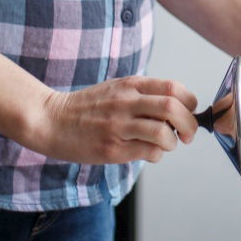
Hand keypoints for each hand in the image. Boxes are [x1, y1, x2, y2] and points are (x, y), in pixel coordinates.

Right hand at [34, 76, 198, 164]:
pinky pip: (148, 152)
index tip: (188, 112)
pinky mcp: (112, 149)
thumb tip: (178, 108)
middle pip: (173, 108)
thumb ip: (144, 94)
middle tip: (188, 134)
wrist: (51, 120)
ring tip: (167, 144)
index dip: (189, 102)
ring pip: (163, 133)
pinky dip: (157, 154)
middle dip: (189, 124)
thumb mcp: (117, 88)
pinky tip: (149, 152)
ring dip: (173, 142)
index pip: (173, 88)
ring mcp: (118, 126)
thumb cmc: (87, 107)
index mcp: (130, 85)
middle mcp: (126, 102)